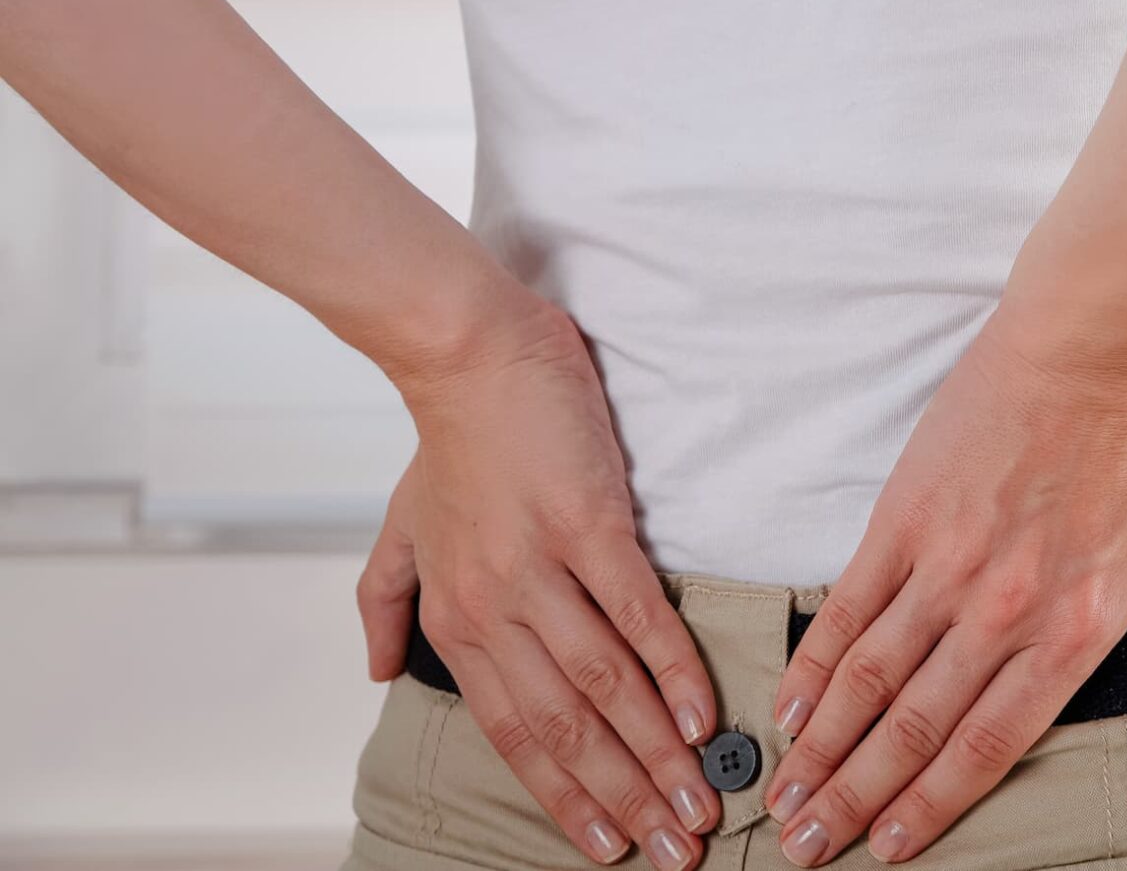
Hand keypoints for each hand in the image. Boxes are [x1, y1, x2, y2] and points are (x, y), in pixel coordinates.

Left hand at [355, 290, 720, 868]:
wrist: (472, 356)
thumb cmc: (450, 441)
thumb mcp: (400, 531)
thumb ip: (384, 603)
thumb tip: (373, 668)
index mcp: (454, 620)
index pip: (515, 732)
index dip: (564, 795)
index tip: (605, 846)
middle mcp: (494, 607)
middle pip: (564, 726)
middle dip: (622, 795)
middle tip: (672, 847)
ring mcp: (543, 566)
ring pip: (603, 682)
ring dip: (656, 748)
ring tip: (698, 797)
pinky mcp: (591, 522)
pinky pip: (636, 612)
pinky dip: (672, 667)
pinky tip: (702, 712)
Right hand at [758, 313, 1126, 865]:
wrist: (1098, 337)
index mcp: (1078, 629)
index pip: (990, 745)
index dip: (931, 806)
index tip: (889, 851)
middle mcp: (1007, 611)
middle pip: (916, 728)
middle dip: (856, 797)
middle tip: (811, 846)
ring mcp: (949, 564)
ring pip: (871, 679)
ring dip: (823, 747)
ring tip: (786, 798)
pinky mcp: (907, 515)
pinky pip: (848, 607)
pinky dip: (815, 664)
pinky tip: (790, 706)